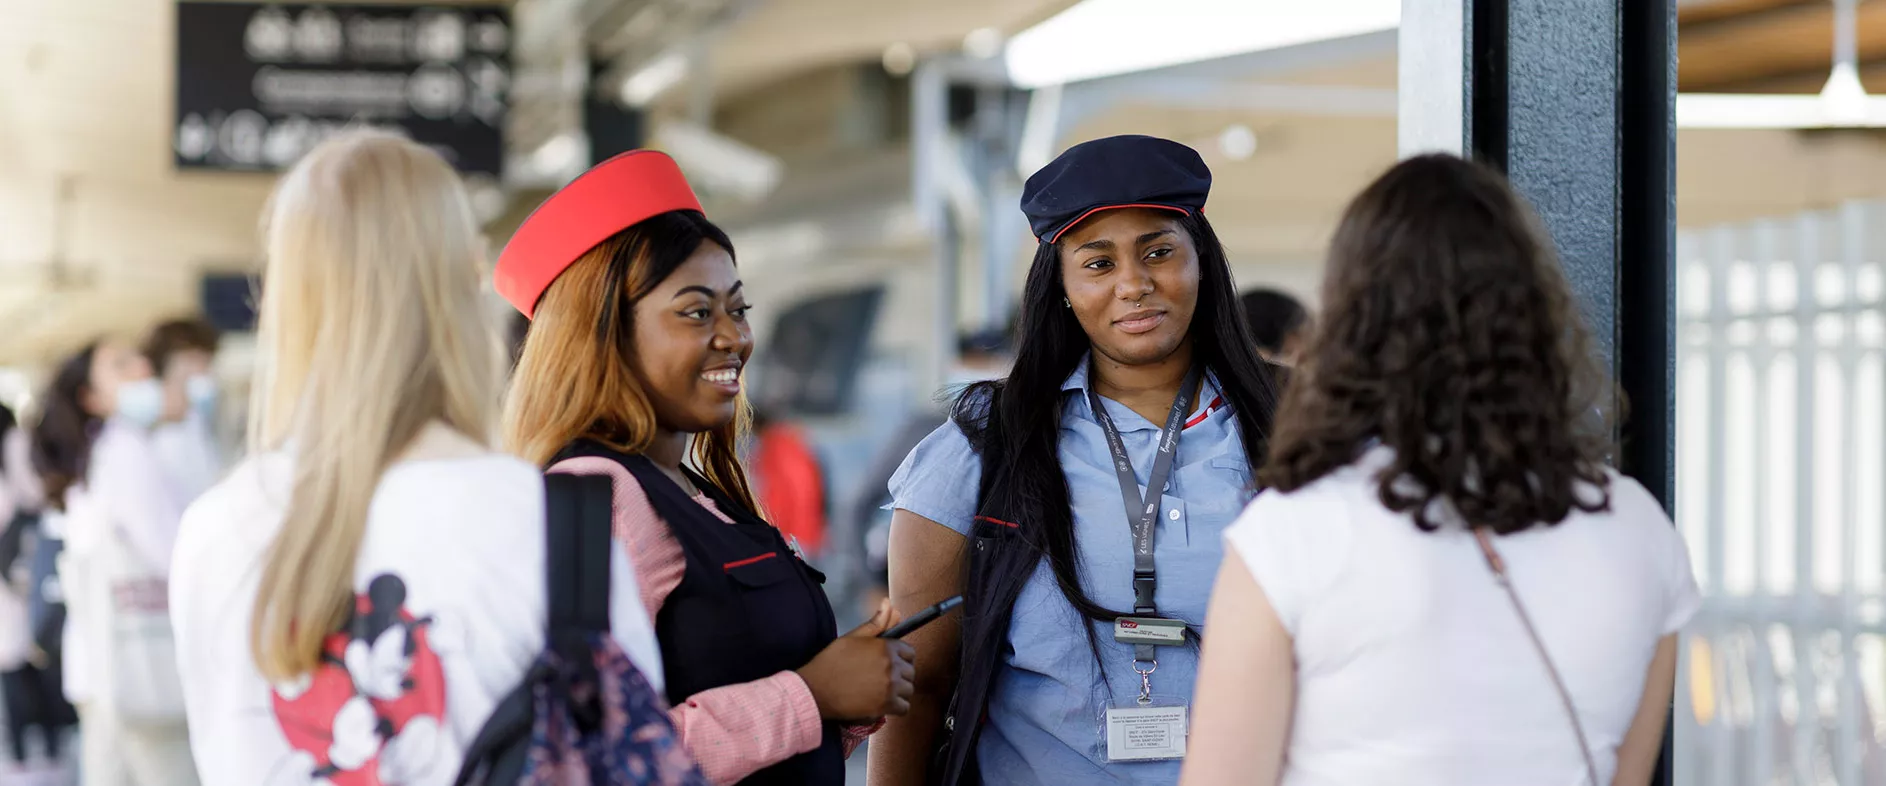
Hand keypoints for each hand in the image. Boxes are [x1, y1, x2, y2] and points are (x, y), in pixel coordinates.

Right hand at [796, 599, 916, 721]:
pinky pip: (904, 707)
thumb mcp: (852, 637)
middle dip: (899, 675)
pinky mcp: (885, 705)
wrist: (816, 689)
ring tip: (879, 691)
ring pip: (908, 690)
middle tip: (879, 679)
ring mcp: (890, 686)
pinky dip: (895, 707)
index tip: (887, 664)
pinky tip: (881, 703)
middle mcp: (892, 665)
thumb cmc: (831, 662)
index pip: (909, 652)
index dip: (899, 658)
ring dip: (898, 692)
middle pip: (910, 672)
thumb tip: (889, 602)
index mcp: (886, 646)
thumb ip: (876, 622)